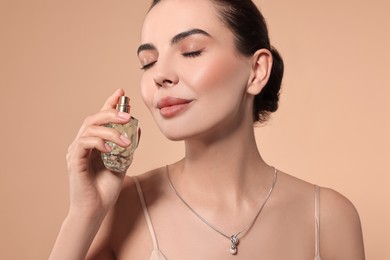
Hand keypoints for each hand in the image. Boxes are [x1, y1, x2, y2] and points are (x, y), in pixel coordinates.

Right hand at [66, 89, 133, 218]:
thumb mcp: (122, 163)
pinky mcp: (73, 161)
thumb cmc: (106, 189)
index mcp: (94, 143)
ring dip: (110, 131)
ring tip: (126, 141)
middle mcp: (83, 144)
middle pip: (93, 119)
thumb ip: (127, 147)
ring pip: (89, 129)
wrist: (95, 210)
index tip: (121, 92)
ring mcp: (76, 152)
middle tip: (127, 114)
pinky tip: (110, 149)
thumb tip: (138, 129)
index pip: (100, 118)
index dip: (109, 103)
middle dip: (111, 112)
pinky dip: (98, 142)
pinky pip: (83, 144)